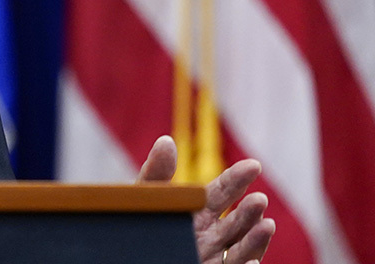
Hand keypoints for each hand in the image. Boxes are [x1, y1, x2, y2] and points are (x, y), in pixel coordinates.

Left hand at [138, 135, 275, 263]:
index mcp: (197, 212)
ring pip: (241, 249)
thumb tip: (166, 141)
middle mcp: (210, 236)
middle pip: (236, 222)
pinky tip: (251, 262)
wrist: (126, 255)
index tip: (253, 165)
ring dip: (255, 238)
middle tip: (258, 199)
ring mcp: (213, 258)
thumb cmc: (136, 230)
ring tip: (266, 224)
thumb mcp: (146, 201)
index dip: (237, 179)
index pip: (222, 193)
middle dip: (249, 211)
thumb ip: (156, 174)